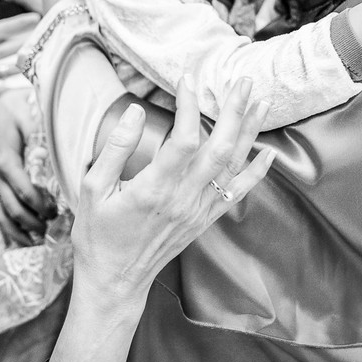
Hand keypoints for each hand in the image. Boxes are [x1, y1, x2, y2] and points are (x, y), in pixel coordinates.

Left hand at [0, 0, 38, 110]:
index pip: (4, 30)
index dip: (20, 23)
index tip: (36, 16)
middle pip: (14, 46)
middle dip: (30, 40)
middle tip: (50, 34)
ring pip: (16, 65)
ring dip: (30, 61)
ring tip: (47, 57)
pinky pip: (10, 86)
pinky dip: (22, 85)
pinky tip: (37, 83)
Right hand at [0, 87, 56, 245]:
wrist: (4, 108)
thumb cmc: (21, 109)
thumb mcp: (30, 112)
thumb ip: (40, 129)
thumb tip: (56, 149)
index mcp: (4, 158)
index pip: (20, 186)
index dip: (37, 201)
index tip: (55, 210)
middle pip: (12, 206)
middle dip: (33, 220)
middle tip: (54, 227)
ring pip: (3, 215)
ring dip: (21, 231)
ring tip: (40, 240)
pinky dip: (11, 231)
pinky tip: (25, 242)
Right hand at [71, 77, 274, 300]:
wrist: (114, 280)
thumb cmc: (98, 234)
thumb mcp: (92, 188)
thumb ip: (116, 148)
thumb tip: (136, 111)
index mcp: (154, 188)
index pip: (184, 139)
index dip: (189, 106)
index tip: (187, 81)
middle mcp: (183, 199)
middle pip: (219, 148)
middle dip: (234, 112)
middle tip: (242, 82)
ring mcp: (198, 211)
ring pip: (232, 167)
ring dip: (250, 133)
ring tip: (262, 103)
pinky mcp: (204, 220)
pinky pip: (236, 194)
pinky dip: (255, 173)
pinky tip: (269, 153)